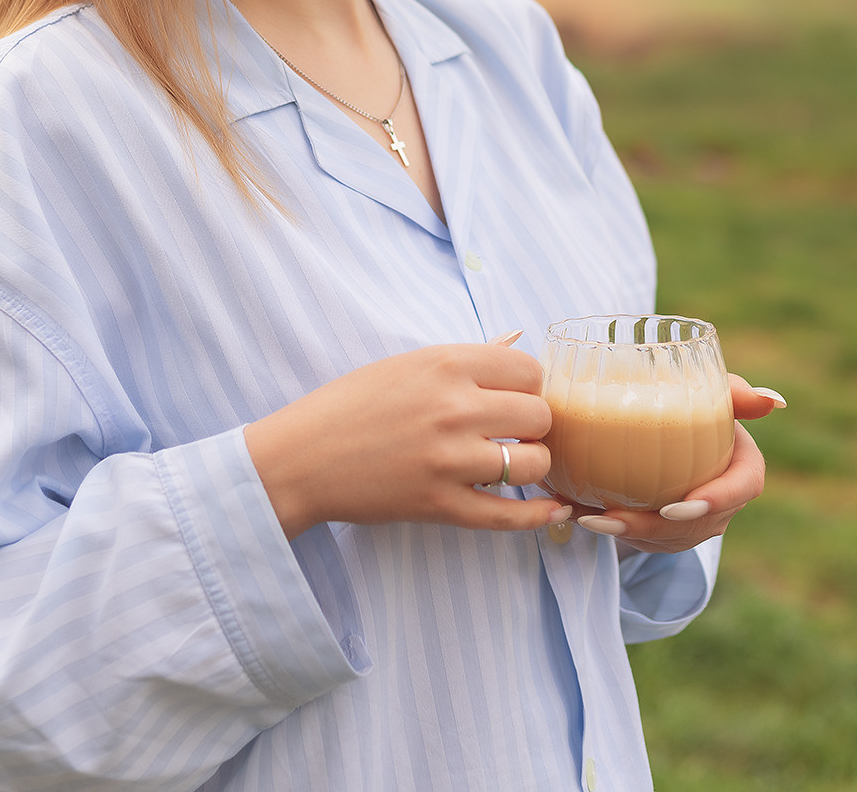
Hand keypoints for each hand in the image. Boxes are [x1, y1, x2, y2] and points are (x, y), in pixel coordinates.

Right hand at [245, 343, 562, 539]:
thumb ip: (468, 356)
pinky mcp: (441, 505)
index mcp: (447, 364)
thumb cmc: (351, 403)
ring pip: (533, 464)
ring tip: (516, 463)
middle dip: (536, 424)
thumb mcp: (408, 364)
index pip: (529, 370)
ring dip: (532, 465)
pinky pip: (508, 515)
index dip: (531, 384)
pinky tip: (553, 511)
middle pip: (539, 415)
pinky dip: (538, 515)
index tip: (518, 396)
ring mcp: (450, 460)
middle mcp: (454, 408)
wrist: (303, 457)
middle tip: (517, 431)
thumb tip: (516, 341)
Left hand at [552, 375, 783, 554]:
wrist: (666, 430)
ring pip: (667, 538)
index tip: (682, 501)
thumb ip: (734, 392)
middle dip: (658, 527)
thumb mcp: (713, 394)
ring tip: (589, 518)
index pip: (744, 487)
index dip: (719, 499)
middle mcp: (722, 502)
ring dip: (628, 533)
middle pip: (698, 523)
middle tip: (617, 516)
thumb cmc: (695, 406)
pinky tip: (579, 514)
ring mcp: (695, 522)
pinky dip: (612, 529)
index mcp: (742, 467)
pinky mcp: (665, 531)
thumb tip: (773, 400)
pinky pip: (643, 538)